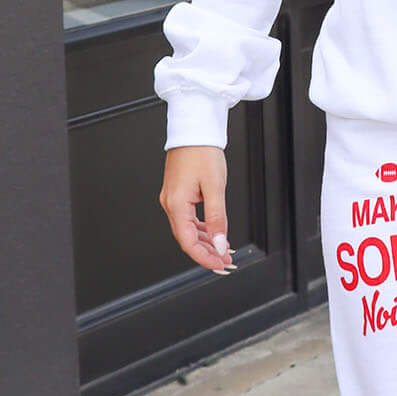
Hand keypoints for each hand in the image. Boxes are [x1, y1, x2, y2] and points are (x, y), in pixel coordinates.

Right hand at [160, 145, 234, 273]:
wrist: (195, 130)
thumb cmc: (202, 152)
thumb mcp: (215, 187)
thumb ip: (218, 219)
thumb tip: (220, 244)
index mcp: (176, 204)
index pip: (188, 242)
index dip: (204, 258)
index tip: (220, 265)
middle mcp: (171, 203)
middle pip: (187, 239)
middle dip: (207, 253)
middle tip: (225, 261)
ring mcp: (174, 199)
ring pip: (188, 230)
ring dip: (206, 242)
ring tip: (223, 250)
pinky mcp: (179, 194)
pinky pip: (189, 219)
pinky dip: (202, 229)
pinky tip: (214, 234)